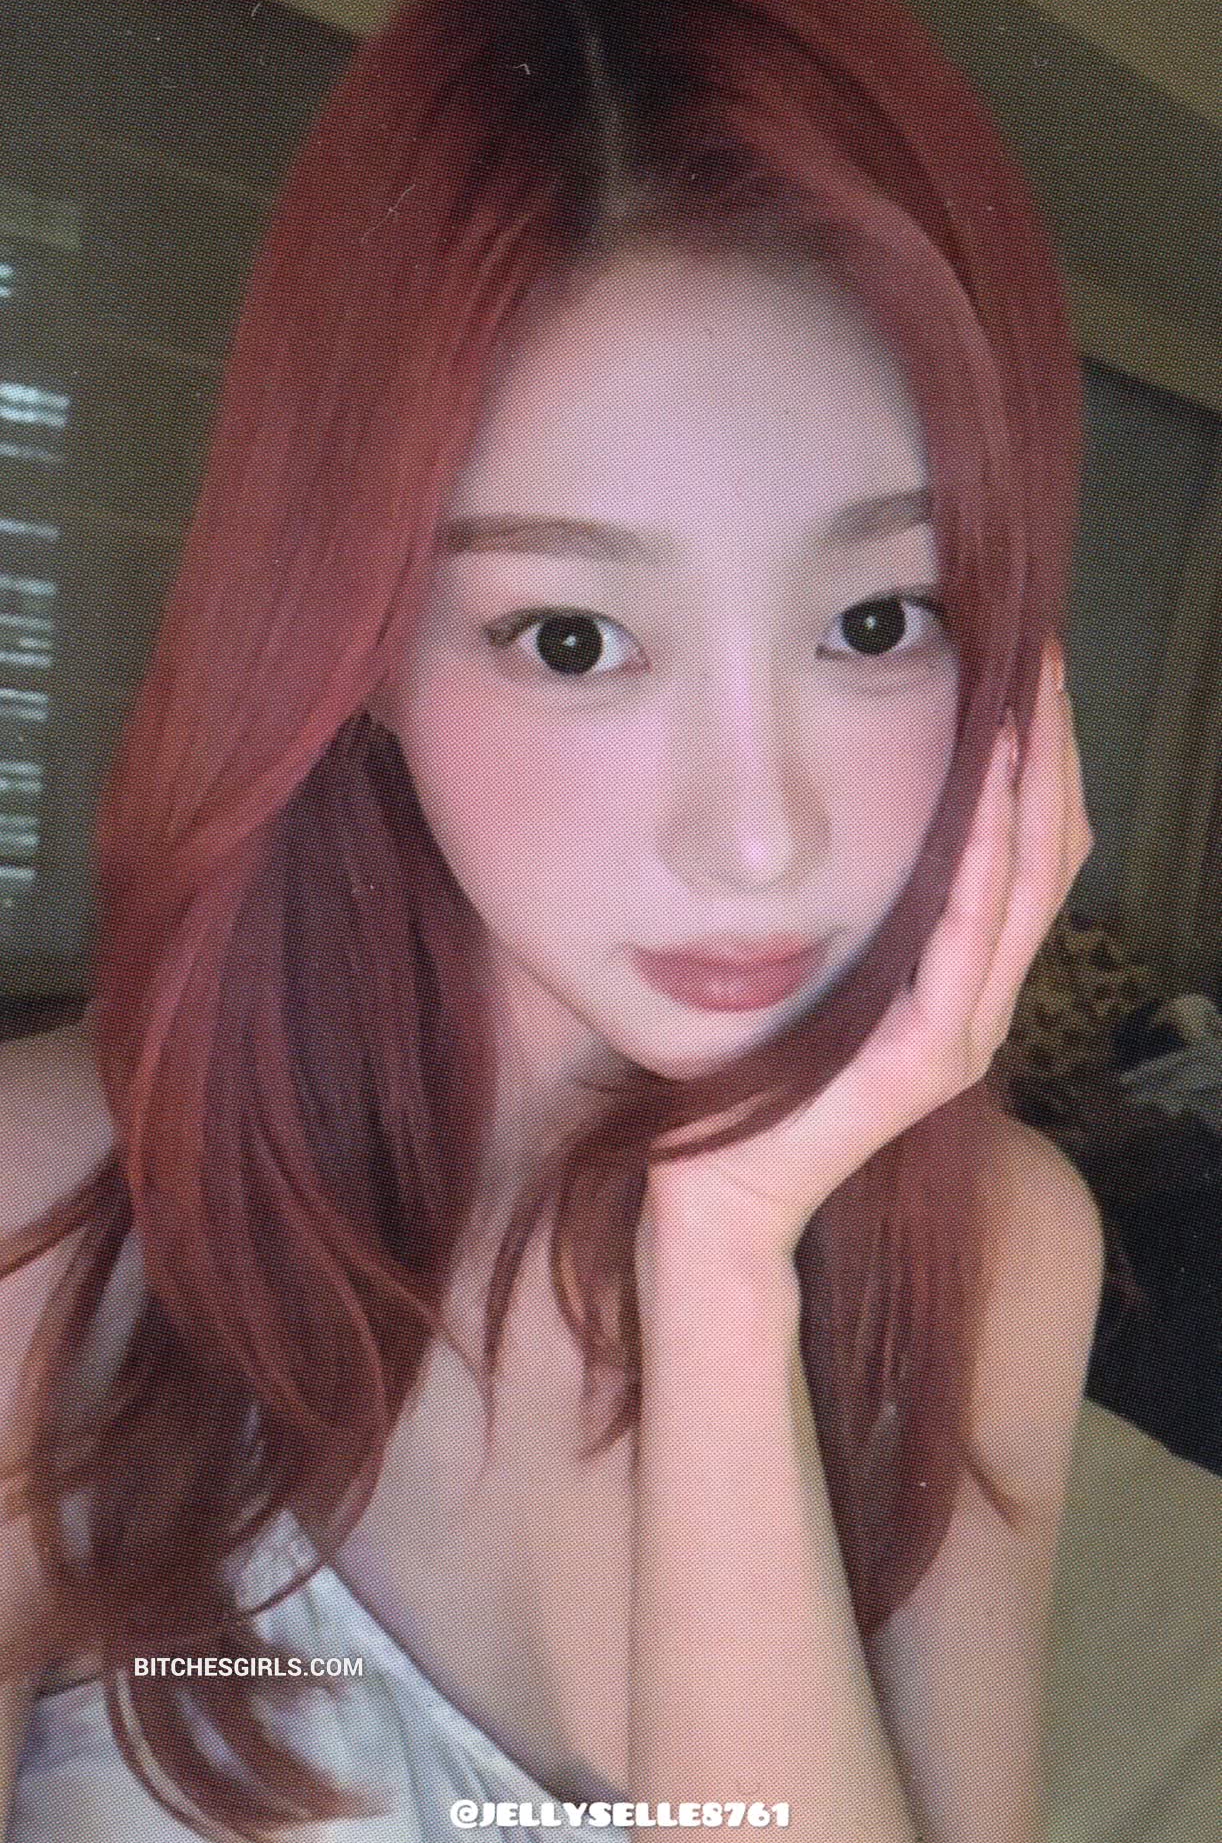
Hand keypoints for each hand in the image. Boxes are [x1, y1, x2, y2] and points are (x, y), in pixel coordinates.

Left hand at [641, 639, 1093, 1278]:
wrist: (719, 1184)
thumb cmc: (756, 1073)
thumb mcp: (819, 969)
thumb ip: (857, 912)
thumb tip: (857, 811)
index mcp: (963, 979)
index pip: (1030, 854)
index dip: (1043, 762)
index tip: (1030, 670)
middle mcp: (982, 1001)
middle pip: (1049, 857)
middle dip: (1052, 750)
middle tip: (1046, 658)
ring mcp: (964, 1032)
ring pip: (1025, 888)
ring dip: (1030, 788)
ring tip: (1026, 701)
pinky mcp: (929, 1058)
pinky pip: (967, 942)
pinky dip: (980, 864)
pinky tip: (981, 797)